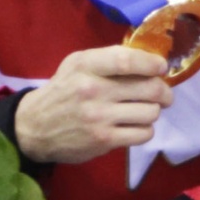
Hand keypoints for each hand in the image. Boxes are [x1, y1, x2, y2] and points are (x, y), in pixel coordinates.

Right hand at [14, 44, 172, 163]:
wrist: (35, 127)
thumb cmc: (63, 91)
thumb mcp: (76, 65)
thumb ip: (107, 59)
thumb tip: (149, 61)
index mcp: (86, 65)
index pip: (127, 60)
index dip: (151, 63)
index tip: (161, 67)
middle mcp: (93, 89)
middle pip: (149, 88)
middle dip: (164, 92)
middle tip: (164, 95)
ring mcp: (99, 117)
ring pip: (150, 112)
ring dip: (153, 112)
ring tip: (144, 111)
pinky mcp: (104, 140)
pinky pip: (143, 134)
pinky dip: (145, 130)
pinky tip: (135, 126)